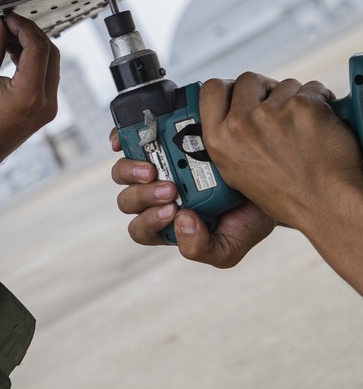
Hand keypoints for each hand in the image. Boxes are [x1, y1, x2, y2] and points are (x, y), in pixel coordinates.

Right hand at [0, 12, 59, 209]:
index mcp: (29, 94)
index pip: (38, 47)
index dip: (24, 27)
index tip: (7, 18)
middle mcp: (45, 102)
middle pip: (50, 53)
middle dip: (30, 34)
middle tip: (7, 25)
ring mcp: (47, 108)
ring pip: (50, 64)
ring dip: (32, 47)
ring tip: (6, 39)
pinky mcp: (43, 110)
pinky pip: (45, 77)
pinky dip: (32, 62)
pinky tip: (12, 55)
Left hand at [111, 130, 274, 267]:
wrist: (268, 182)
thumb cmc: (245, 217)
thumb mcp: (231, 244)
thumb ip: (202, 248)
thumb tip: (180, 222)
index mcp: (165, 225)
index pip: (141, 230)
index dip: (149, 222)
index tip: (173, 210)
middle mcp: (154, 198)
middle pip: (129, 201)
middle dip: (145, 197)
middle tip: (170, 189)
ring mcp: (153, 168)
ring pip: (123, 174)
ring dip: (132, 173)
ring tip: (154, 170)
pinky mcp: (154, 143)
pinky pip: (125, 142)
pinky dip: (121, 140)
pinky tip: (125, 143)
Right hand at [200, 73, 362, 231]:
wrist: (327, 204)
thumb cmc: (288, 194)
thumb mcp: (236, 172)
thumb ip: (228, 139)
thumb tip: (230, 111)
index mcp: (219, 140)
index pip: (211, 89)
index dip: (228, 87)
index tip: (240, 92)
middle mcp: (240, 124)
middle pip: (248, 80)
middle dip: (265, 89)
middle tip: (277, 106)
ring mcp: (271, 114)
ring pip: (283, 84)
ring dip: (295, 97)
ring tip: (302, 125)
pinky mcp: (302, 106)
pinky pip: (312, 89)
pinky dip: (321, 101)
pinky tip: (320, 123)